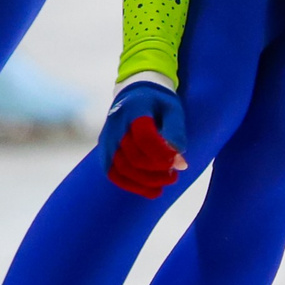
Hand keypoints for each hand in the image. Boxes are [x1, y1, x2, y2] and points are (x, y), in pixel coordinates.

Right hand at [101, 81, 187, 198]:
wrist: (133, 94)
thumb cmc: (158, 102)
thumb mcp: (173, 110)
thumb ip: (176, 133)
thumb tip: (179, 164)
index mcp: (135, 108)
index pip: (144, 137)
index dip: (161, 154)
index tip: (178, 163)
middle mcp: (116, 124)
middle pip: (133, 157)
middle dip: (156, 171)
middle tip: (174, 175)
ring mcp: (107, 138)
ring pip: (121, 169)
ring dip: (146, 181)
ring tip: (165, 182)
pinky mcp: (104, 150)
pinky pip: (114, 174)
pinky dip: (133, 186)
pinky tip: (152, 189)